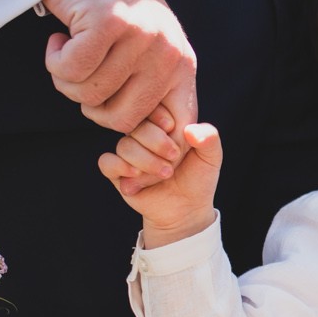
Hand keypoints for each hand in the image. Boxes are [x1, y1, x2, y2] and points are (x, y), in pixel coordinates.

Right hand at [43, 0, 196, 152]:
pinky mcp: (107, 24)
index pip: (179, 125)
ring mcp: (140, 37)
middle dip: (92, 106)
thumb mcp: (146, 48)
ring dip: (67, 80)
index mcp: (183, 63)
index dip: (150, 143)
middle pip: (123, 119)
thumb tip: (152, 141)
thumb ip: (151, 86)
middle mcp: (167, 52)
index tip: (122, 142)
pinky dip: (55, 61)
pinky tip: (58, 40)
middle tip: (81, 79)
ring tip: (69, 50)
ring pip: (90, 94)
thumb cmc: (112, 7)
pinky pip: (70, 71)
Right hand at [99, 121, 221, 245]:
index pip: (150, 107)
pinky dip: (120, 167)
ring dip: (145, 161)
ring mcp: (127, 153)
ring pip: (124, 146)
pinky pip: (106, 162)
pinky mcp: (116, 172)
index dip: (160, 117)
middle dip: (156, 143)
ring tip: (165, 173)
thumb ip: (209, 138)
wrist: (186, 209)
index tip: (174, 130)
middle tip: (174, 158)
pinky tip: (137, 176)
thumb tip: (190, 129)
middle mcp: (141, 135)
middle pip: (136, 127)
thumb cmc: (198, 179)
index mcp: (160, 124)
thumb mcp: (211, 158)